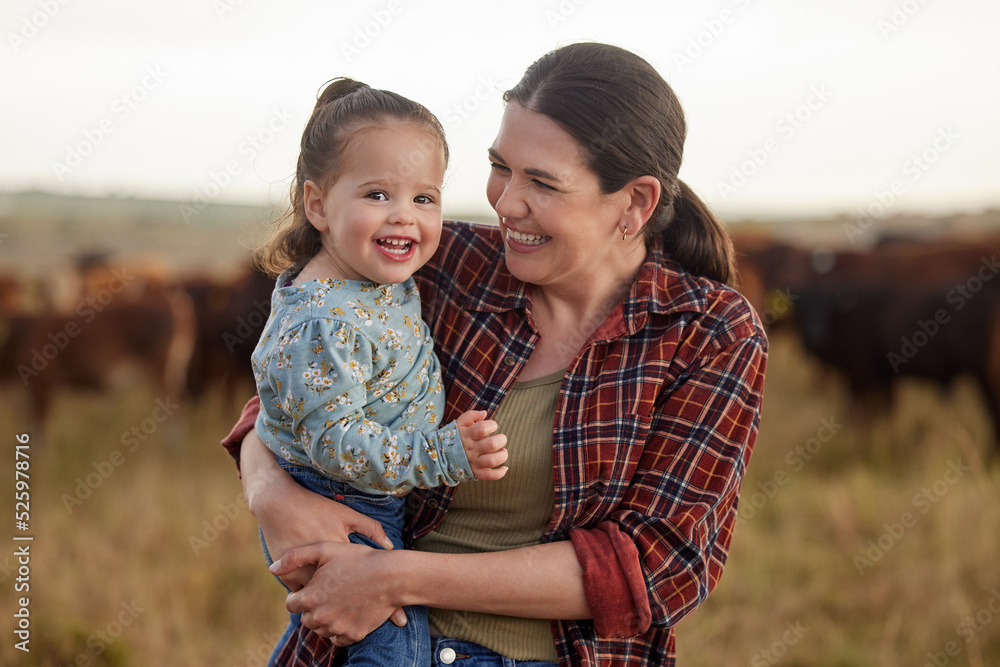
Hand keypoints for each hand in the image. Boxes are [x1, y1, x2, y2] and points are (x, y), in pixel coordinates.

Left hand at [269, 541, 402, 643]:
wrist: (391, 576)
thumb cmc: (359, 559)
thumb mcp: (326, 549)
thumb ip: (295, 557)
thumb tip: (272, 569)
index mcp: (311, 597)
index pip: (291, 605)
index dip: (300, 595)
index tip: (312, 588)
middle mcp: (321, 616)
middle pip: (305, 619)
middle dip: (312, 608)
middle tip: (328, 594)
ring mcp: (337, 628)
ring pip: (321, 630)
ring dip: (325, 619)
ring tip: (339, 601)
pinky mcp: (353, 635)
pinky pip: (338, 638)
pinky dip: (340, 629)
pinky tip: (349, 612)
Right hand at [456, 410, 507, 480]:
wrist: (440, 456)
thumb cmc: (454, 437)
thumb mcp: (459, 423)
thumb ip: (471, 415)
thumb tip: (484, 413)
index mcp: (467, 435)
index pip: (482, 429)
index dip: (492, 425)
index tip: (493, 426)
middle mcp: (471, 449)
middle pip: (491, 444)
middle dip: (501, 440)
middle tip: (500, 439)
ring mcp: (473, 462)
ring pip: (492, 460)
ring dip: (502, 456)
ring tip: (503, 451)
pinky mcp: (475, 473)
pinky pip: (489, 476)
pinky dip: (499, 473)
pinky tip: (504, 468)